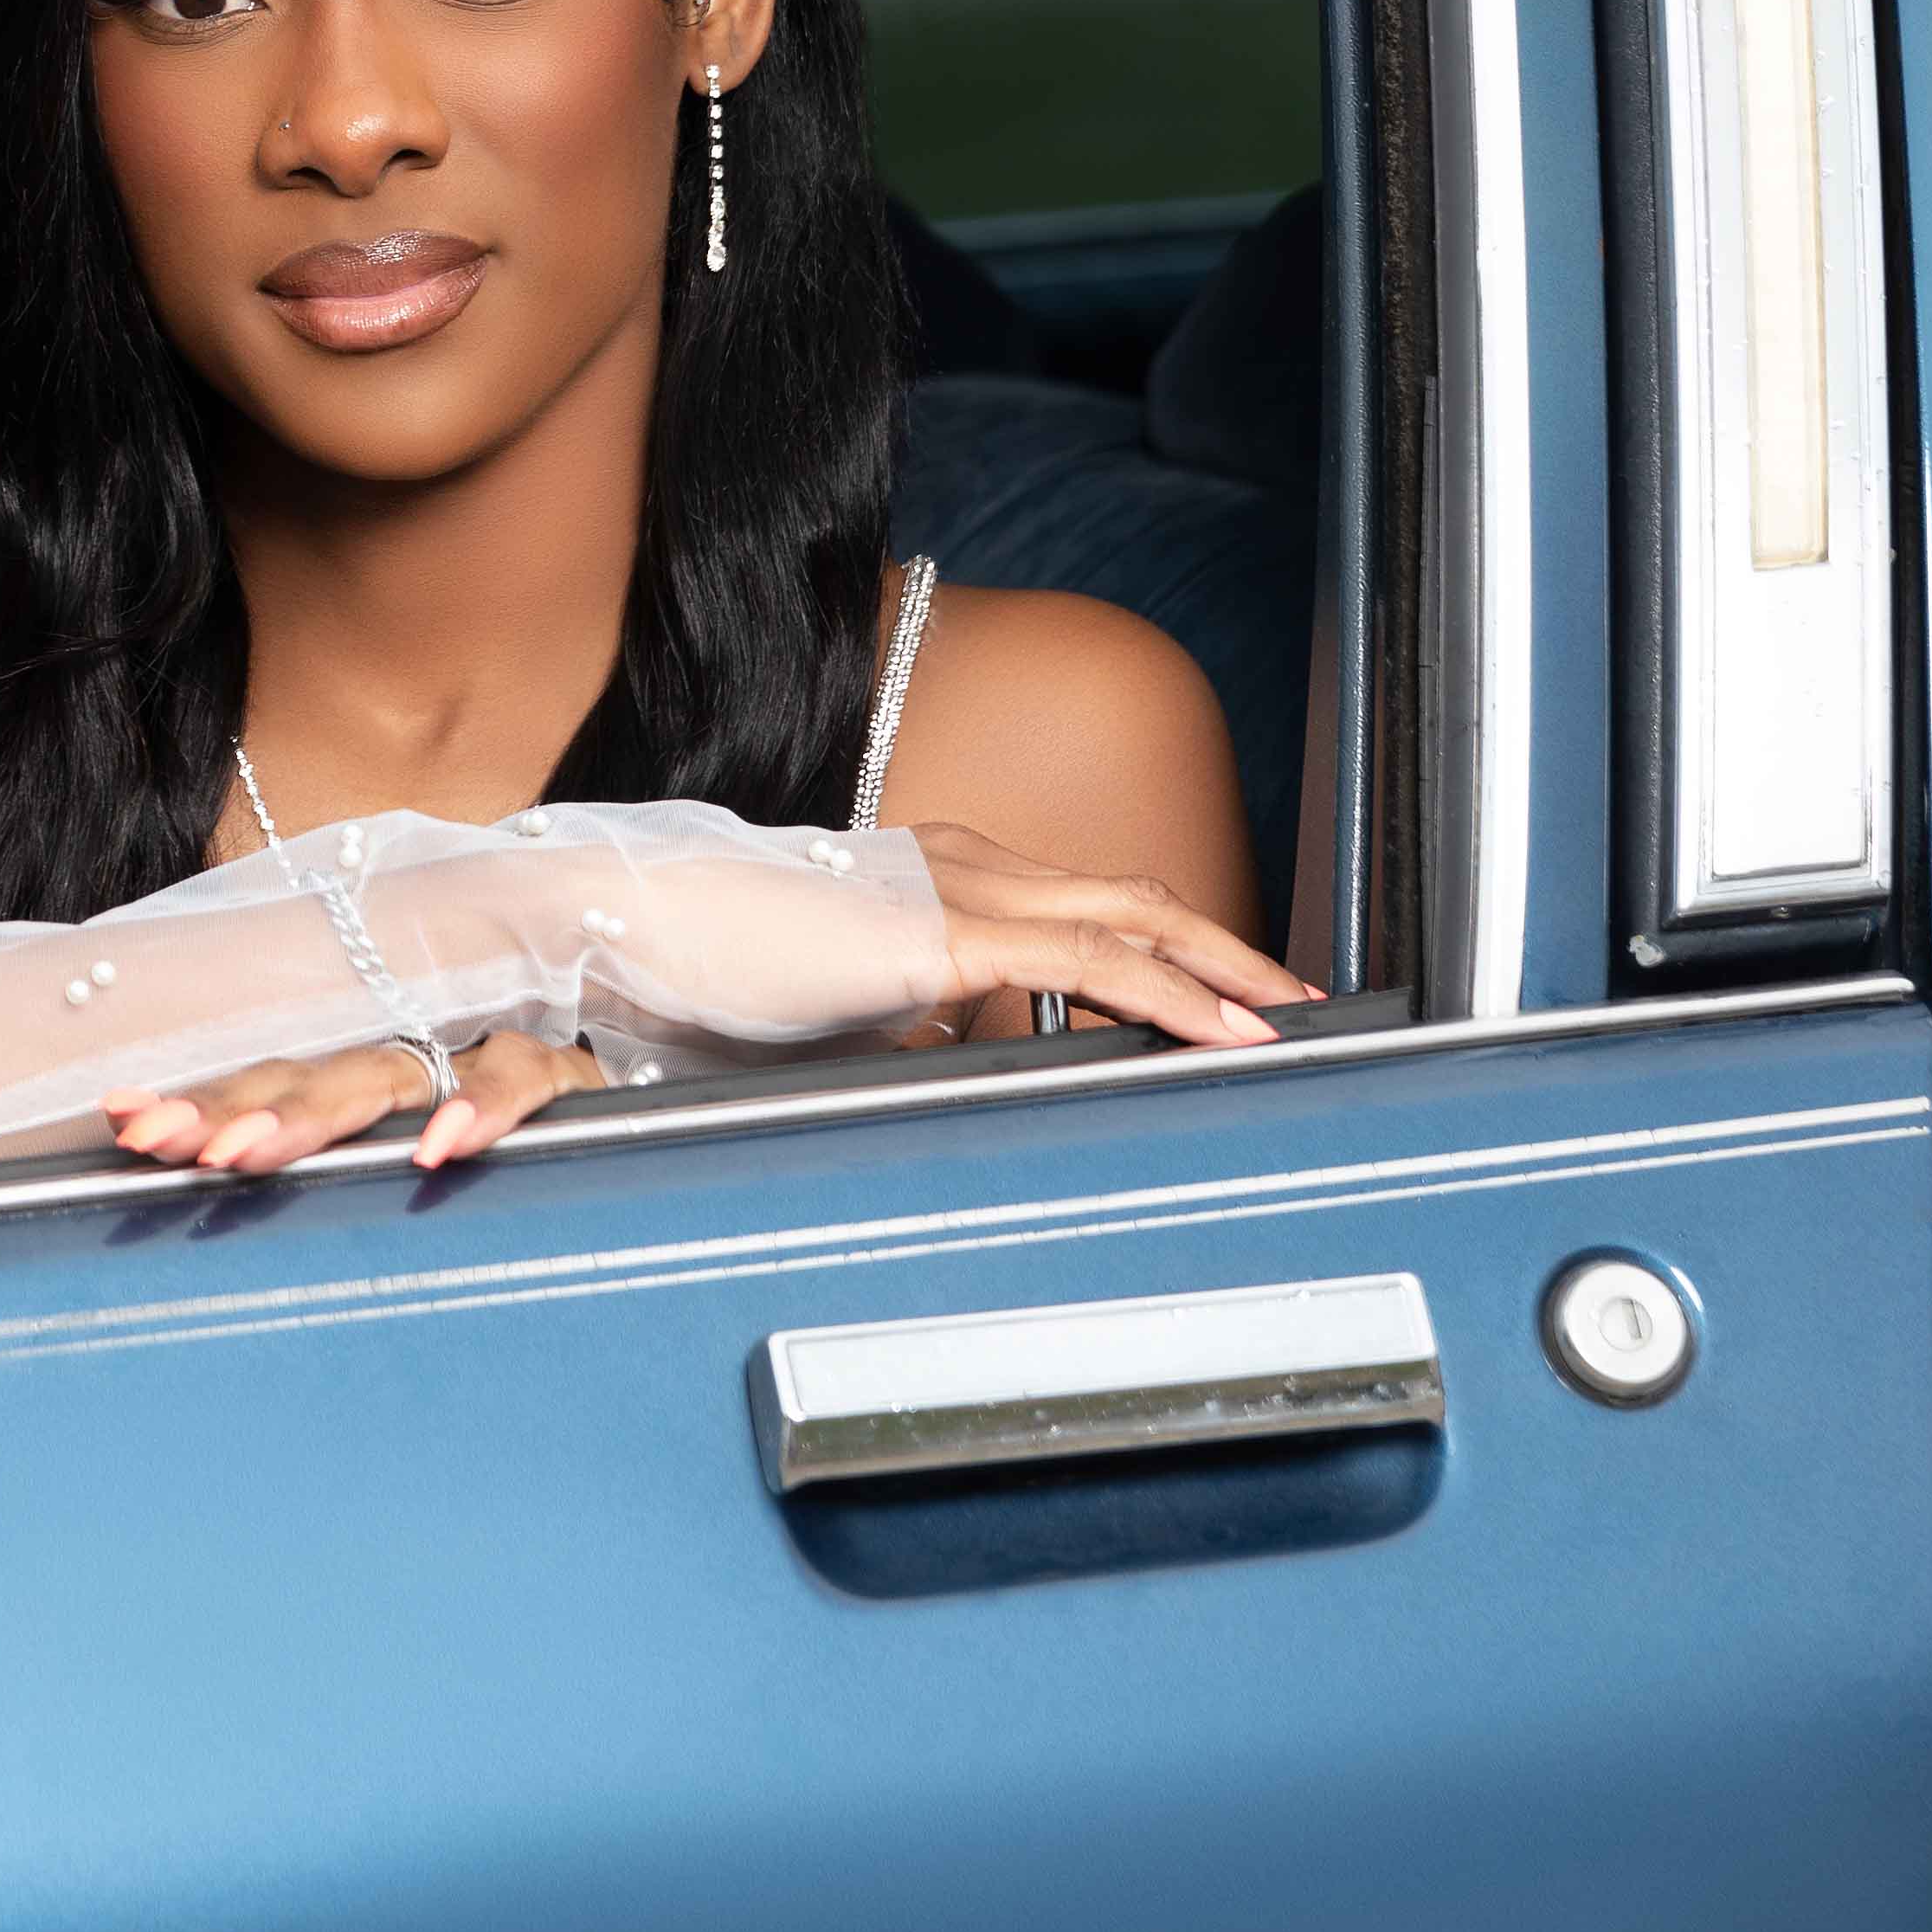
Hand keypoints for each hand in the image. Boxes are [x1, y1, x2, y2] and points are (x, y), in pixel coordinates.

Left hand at [105, 1029, 600, 1179]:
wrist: (666, 1097)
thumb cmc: (519, 1152)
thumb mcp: (417, 1176)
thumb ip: (341, 1185)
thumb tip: (223, 1207)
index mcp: (377, 1078)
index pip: (275, 1080)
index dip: (201, 1099)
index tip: (126, 1124)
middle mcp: (422, 1058)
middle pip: (313, 1072)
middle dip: (232, 1110)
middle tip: (168, 1147)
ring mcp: (488, 1057)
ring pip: (395, 1070)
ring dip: (319, 1111)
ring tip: (258, 1154)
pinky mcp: (566, 1077)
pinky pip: (522, 1078)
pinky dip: (482, 1108)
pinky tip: (440, 1147)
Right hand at [507, 827, 1309, 1055]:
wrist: (632, 920)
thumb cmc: (708, 968)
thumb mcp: (835, 1012)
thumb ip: (903, 1030)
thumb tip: (947, 1066)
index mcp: (939, 876)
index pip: (1082, 907)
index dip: (1165, 946)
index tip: (1226, 996)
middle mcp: (966, 865)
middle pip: (1135, 898)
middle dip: (1228, 950)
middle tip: (1299, 1001)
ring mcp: (962, 888)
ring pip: (1136, 918)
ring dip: (1226, 969)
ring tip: (1290, 1018)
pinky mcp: (948, 932)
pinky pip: (1095, 962)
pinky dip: (1176, 996)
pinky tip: (1225, 1033)